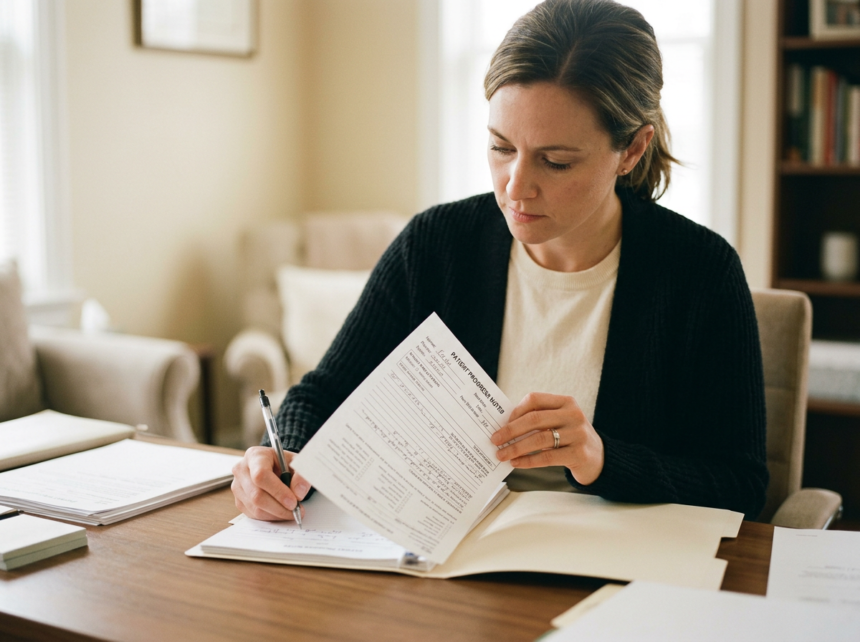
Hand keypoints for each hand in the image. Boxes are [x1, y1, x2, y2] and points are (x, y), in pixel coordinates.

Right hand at [231, 446, 310, 520]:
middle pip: (256, 495)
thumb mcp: (297, 463)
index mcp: (255, 456)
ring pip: (256, 508)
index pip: (261, 475)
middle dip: (279, 507)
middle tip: (296, 510)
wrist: (275, 466)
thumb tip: (298, 493)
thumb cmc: (284, 463)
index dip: (277, 491)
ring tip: (291, 512)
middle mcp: (241, 470)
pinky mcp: (239, 501)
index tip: (293, 501)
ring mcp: (237, 487)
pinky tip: (281, 512)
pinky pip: (254, 515)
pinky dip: (270, 517)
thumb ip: (301, 475)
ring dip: (276, 514)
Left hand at [490, 392, 604, 484]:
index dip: (516, 411)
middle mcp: (573, 415)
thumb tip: (504, 427)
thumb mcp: (559, 421)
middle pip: (535, 419)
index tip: (502, 423)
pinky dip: (528, 460)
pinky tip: (516, 463)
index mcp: (566, 402)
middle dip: (510, 430)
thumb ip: (538, 419)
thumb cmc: (570, 437)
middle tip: (494, 440)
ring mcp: (578, 434)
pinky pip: (547, 457)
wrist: (598, 458)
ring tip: (502, 454)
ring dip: (516, 448)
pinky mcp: (579, 454)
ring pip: (539, 439)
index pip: (535, 399)